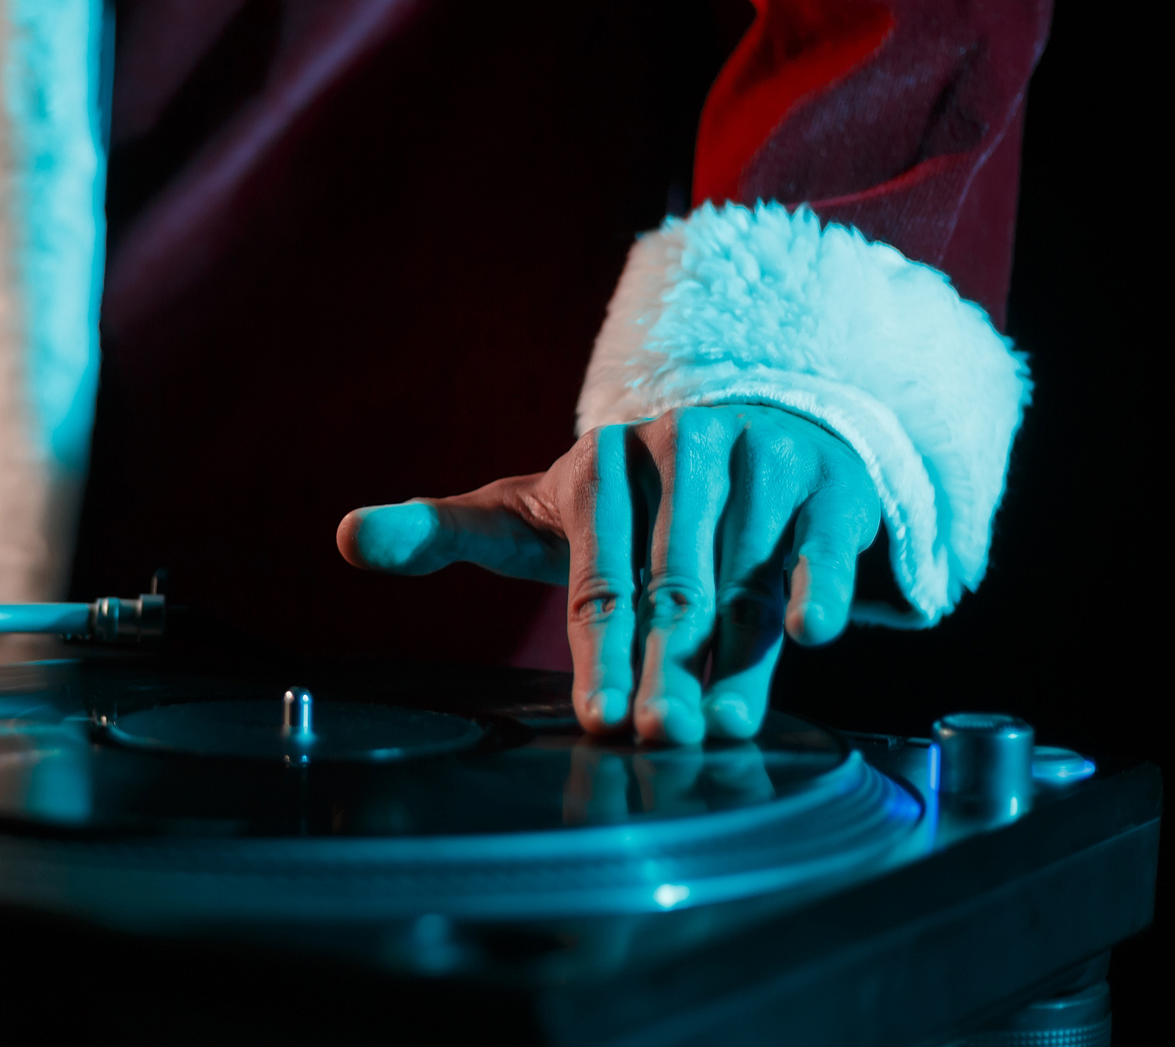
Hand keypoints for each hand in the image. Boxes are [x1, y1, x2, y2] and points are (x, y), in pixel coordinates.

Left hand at [336, 405, 880, 742]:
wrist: (744, 436)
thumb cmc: (617, 501)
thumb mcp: (525, 513)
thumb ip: (437, 531)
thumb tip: (345, 538)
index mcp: (601, 463)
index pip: (596, 574)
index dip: (596, 653)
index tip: (597, 722)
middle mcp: (684, 452)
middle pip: (672, 585)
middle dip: (664, 667)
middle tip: (657, 740)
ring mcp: (764, 462)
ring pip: (748, 577)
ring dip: (739, 656)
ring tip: (723, 728)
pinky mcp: (829, 486)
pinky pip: (823, 544)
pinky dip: (817, 586)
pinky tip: (810, 636)